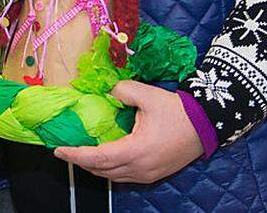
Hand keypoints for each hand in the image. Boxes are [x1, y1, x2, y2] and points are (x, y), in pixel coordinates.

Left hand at [54, 80, 202, 183]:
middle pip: (101, 171)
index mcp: (136, 150)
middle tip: (64, 150)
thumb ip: (122, 90)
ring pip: (112, 176)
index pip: (97, 158)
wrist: (208, 124)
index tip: (58, 150)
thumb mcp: (147, 95)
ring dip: (94, 167)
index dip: (75, 155)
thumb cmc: (178, 111)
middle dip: (80, 162)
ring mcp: (147, 174)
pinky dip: (109, 169)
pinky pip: (124, 176)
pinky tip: (102, 157)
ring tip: (79, 153)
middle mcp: (140, 168)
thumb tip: (105, 89)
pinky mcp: (154, 174)